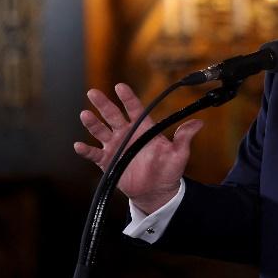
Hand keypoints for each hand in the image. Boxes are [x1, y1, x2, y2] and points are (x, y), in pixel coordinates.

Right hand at [73, 83, 202, 213]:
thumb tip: (199, 123)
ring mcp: (116, 147)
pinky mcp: (108, 162)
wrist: (157, 191)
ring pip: (101, 131)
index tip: (120, 87)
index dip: (128, 98)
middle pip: (113, 115)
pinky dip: (86, 150)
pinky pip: (94, 154)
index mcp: (144, 129)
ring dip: (92, 123)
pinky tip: (79, 145)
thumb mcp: (179, 153)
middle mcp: (127, 135)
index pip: (135, 109)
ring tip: (85, 114)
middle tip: (94, 92)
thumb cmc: (169, 170)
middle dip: (104, 104)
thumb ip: (184, 138)